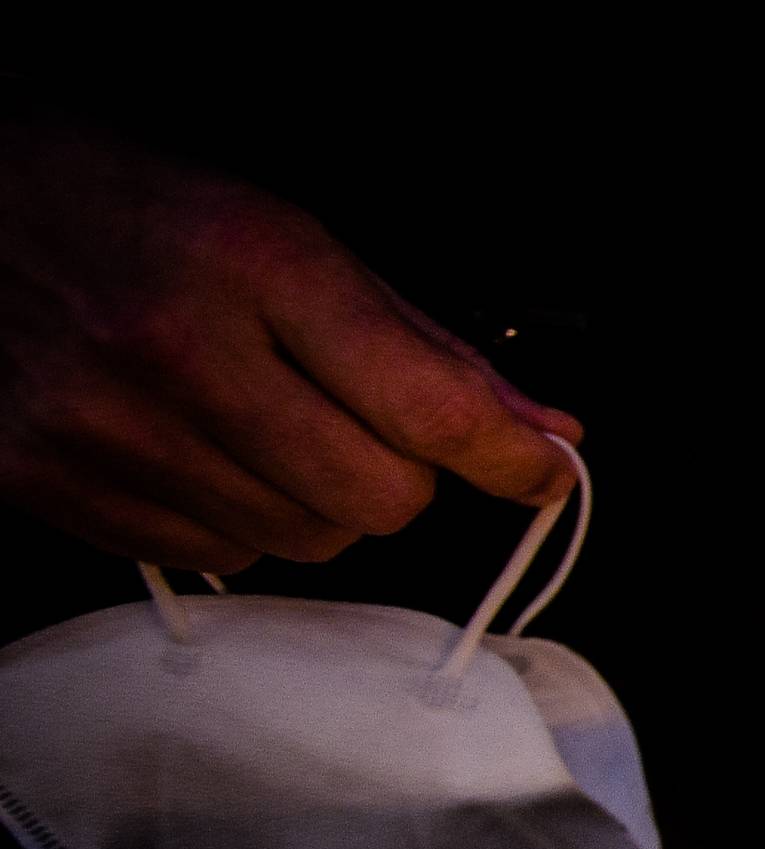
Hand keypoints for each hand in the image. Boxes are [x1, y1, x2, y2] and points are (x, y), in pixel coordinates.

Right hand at [0, 123, 580, 573]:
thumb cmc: (128, 208)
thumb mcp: (282, 233)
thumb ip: (422, 341)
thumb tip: (540, 427)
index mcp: (250, 264)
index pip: (427, 404)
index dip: (511, 456)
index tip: (547, 471)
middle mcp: (175, 350)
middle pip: (378, 500)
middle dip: (400, 477)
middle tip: (364, 424)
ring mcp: (103, 425)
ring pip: (303, 540)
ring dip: (315, 500)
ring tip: (259, 422)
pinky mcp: (43, 479)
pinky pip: (214, 555)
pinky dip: (234, 519)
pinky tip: (196, 448)